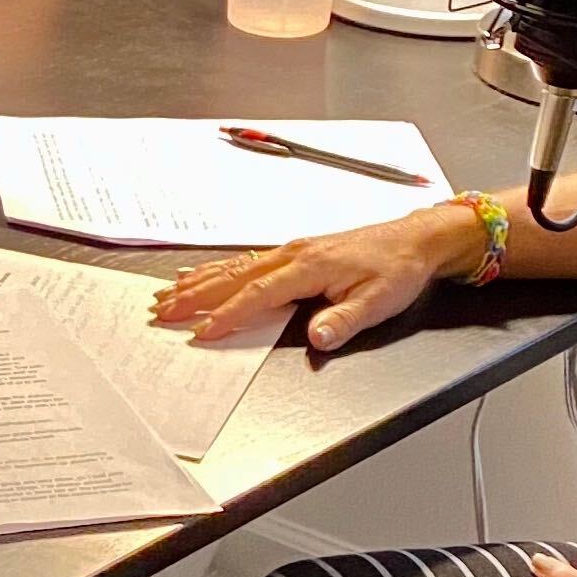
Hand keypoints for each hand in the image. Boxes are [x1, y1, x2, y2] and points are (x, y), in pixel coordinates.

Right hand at [151, 204, 477, 355]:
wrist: (415, 240)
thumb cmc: (398, 269)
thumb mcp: (379, 301)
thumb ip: (345, 320)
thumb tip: (317, 336)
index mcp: (309, 266)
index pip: (258, 295)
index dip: (228, 315)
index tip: (202, 332)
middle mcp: (293, 254)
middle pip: (233, 278)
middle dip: (194, 296)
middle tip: (161, 311)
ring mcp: (290, 250)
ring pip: (233, 267)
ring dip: (198, 282)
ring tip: (167, 295)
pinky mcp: (293, 251)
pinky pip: (244, 261)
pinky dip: (216, 269)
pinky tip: (200, 275)